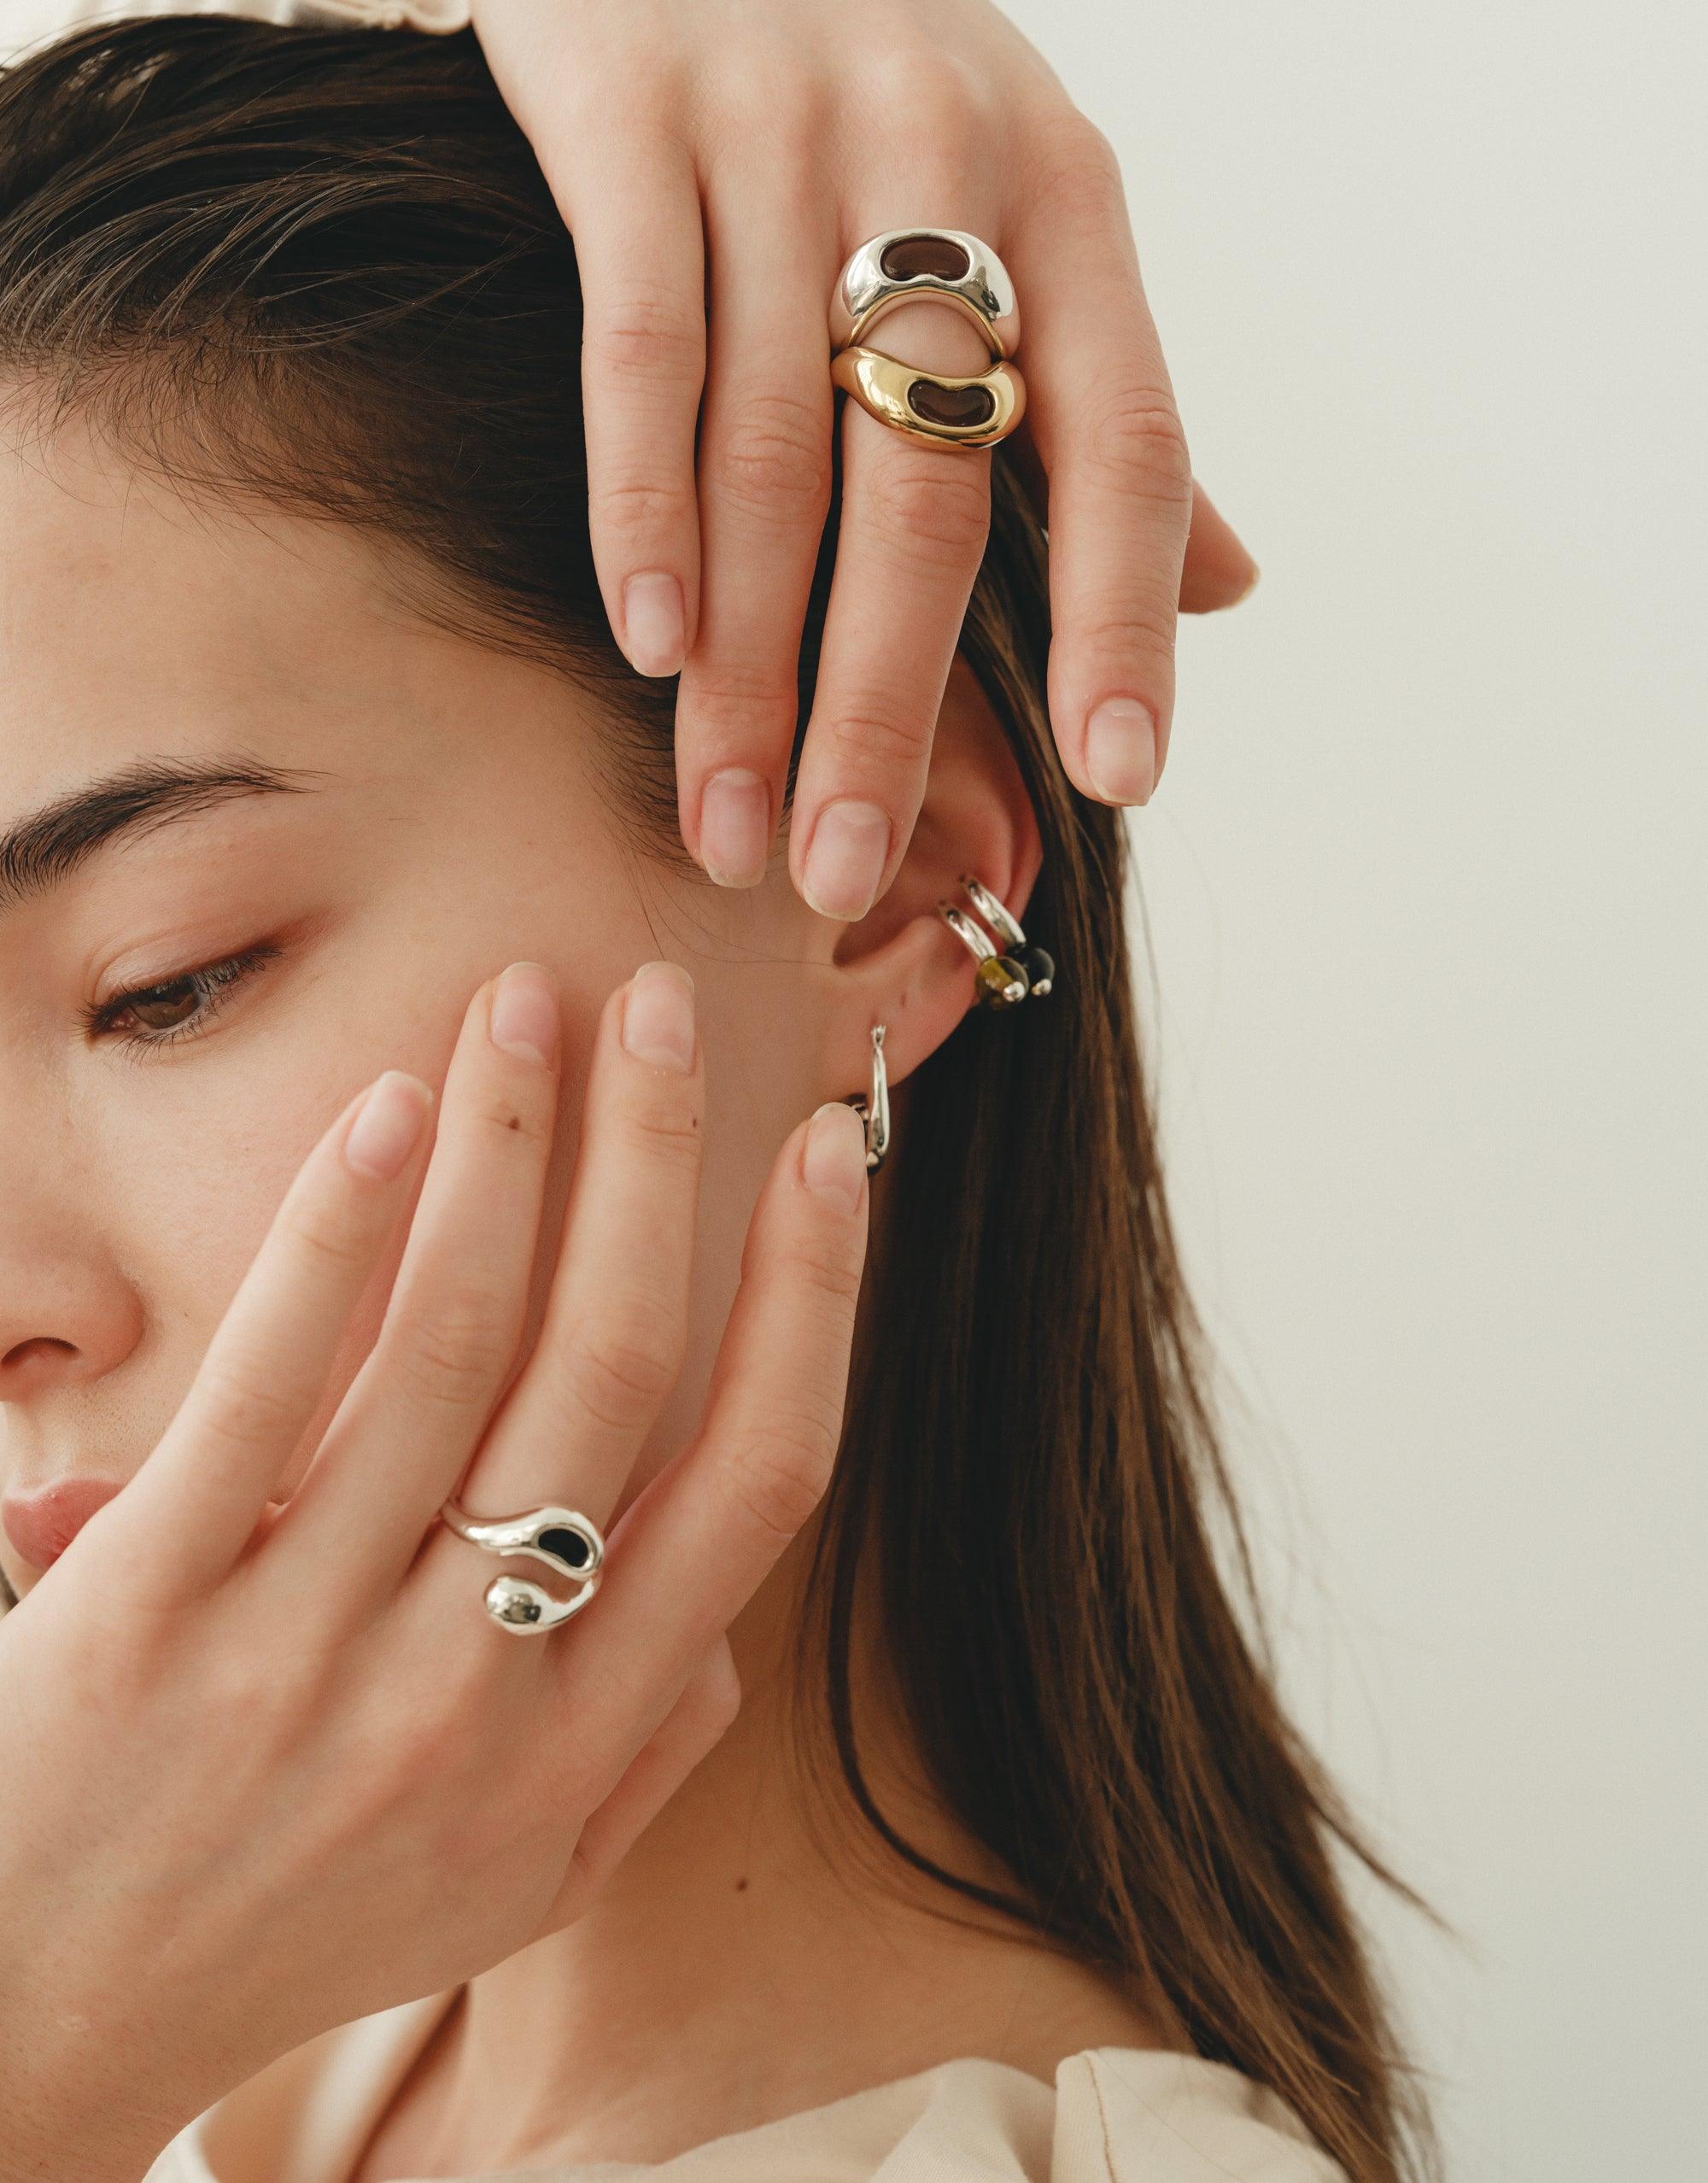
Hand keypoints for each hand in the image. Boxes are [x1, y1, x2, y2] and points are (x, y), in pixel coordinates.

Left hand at [0, 961, 868, 2180]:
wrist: (34, 2041)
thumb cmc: (281, 1933)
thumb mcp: (500, 1896)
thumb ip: (633, 1765)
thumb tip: (725, 1643)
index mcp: (584, 1747)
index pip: (758, 1482)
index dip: (813, 1297)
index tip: (827, 1157)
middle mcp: (477, 1696)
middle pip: (614, 1369)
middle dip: (656, 1159)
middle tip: (665, 1001)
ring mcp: (314, 1652)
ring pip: (455, 1345)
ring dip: (511, 1147)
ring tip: (526, 1006)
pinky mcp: (152, 1612)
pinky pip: (272, 1388)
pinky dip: (342, 1234)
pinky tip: (390, 1112)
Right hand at [470, 0, 1256, 917]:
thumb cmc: (873, 69)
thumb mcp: (1029, 198)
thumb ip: (1109, 397)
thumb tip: (1225, 590)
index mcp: (1072, 198)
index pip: (1129, 442)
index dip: (1124, 623)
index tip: (1115, 782)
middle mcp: (945, 158)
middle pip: (929, 494)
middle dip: (885, 711)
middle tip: (844, 874)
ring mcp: (783, 129)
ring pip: (774, 454)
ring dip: (749, 668)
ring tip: (732, 824)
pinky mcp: (628, 104)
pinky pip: (643, 344)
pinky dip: (642, 505)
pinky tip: (644, 644)